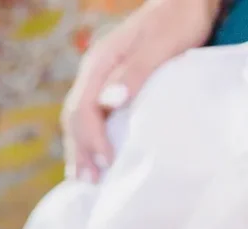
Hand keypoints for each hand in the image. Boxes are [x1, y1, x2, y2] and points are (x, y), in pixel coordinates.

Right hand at [62, 0, 217, 182]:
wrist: (184, 2)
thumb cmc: (178, 19)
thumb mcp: (161, 43)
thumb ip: (135, 71)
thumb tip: (109, 101)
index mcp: (99, 63)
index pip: (83, 108)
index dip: (92, 138)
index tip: (107, 161)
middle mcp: (93, 72)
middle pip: (74, 118)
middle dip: (80, 151)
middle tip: (88, 181)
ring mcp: (98, 79)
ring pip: (78, 120)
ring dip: (81, 149)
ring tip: (85, 177)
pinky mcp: (108, 85)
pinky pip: (90, 117)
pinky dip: (90, 139)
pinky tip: (94, 155)